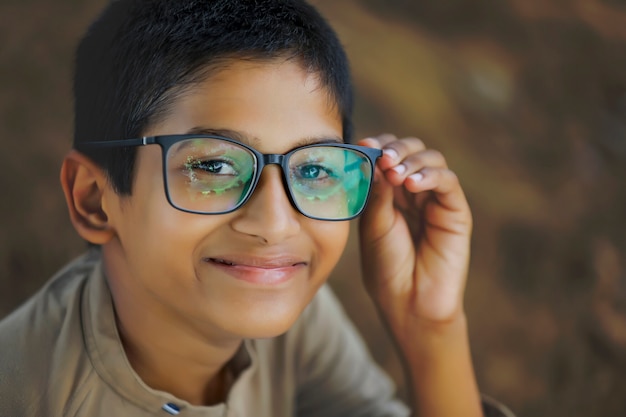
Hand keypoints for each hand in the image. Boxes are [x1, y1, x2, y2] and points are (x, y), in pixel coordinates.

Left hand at [357, 134, 472, 325]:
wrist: (408, 303)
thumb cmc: (386, 267)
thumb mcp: (373, 225)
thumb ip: (377, 193)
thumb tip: (377, 158)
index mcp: (389, 193)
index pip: (387, 155)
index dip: (377, 146)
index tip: (361, 145)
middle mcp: (413, 192)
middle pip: (410, 151)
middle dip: (395, 148)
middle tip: (382, 157)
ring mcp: (435, 200)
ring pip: (431, 160)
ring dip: (412, 160)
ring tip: (394, 173)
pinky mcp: (455, 212)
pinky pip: (448, 183)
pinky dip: (431, 176)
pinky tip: (413, 184)